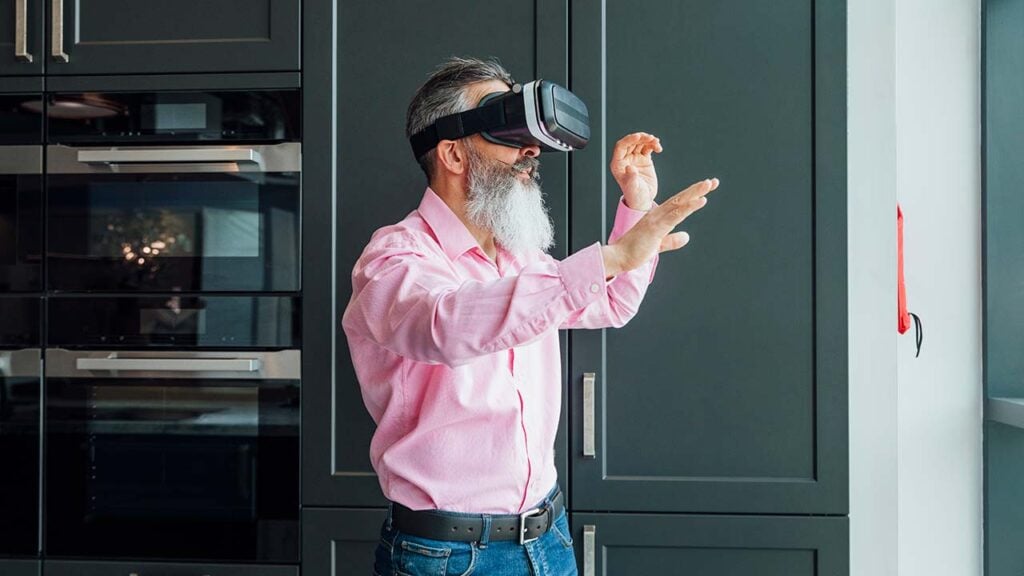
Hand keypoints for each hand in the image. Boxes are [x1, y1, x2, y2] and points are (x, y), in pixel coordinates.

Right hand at [602, 178, 719, 276]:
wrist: (618, 257)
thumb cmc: (634, 250)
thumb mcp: (658, 245)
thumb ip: (672, 240)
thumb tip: (686, 236)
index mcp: (657, 217)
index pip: (678, 203)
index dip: (693, 195)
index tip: (706, 189)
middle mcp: (657, 214)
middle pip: (681, 198)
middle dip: (697, 189)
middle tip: (712, 181)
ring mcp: (656, 220)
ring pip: (679, 203)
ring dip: (695, 192)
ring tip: (709, 184)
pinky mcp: (656, 228)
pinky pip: (675, 215)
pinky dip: (688, 207)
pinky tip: (700, 201)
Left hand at [610, 132, 662, 210]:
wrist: (644, 200)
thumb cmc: (635, 196)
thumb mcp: (632, 188)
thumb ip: (631, 177)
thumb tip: (629, 167)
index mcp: (618, 164)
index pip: (621, 147)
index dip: (629, 139)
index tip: (639, 136)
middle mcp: (625, 159)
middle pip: (631, 142)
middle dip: (641, 138)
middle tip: (651, 138)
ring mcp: (634, 158)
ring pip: (640, 143)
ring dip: (648, 140)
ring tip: (656, 142)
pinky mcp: (644, 159)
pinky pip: (647, 147)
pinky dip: (653, 145)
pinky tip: (658, 148)